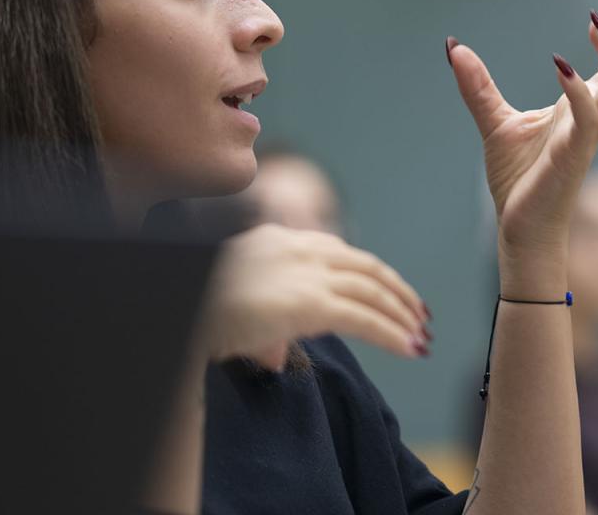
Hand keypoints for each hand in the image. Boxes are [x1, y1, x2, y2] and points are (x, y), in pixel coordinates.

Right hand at [198, 223, 430, 369]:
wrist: (178, 304)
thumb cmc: (195, 309)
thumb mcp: (234, 308)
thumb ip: (263, 328)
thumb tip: (276, 356)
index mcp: (279, 241)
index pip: (338, 252)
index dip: (370, 273)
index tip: (389, 291)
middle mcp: (298, 249)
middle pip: (365, 266)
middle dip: (396, 291)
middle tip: (418, 314)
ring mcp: (305, 274)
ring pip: (372, 290)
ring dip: (401, 314)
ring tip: (419, 336)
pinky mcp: (310, 304)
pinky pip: (364, 318)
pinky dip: (392, 333)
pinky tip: (409, 348)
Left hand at [446, 0, 597, 295]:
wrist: (518, 228)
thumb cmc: (518, 180)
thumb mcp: (494, 122)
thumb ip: (478, 86)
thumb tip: (453, 46)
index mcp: (584, 107)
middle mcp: (594, 118)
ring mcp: (587, 136)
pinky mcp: (572, 155)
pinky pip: (586, 118)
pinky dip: (579, 91)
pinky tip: (560, 64)